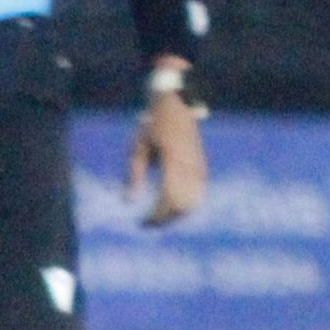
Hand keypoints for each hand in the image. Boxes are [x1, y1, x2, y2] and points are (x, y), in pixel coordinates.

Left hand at [126, 82, 206, 226]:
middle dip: (164, 219)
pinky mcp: (202, 167)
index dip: (156, 216)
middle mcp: (189, 166)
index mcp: (172, 161)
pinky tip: (170, 205)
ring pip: (192, 203)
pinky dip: (185, 205)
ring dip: (175, 214)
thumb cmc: (152, 126)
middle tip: (147, 223)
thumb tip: (128, 202)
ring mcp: (198, 167)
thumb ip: (134, 175)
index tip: (142, 223)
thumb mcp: (137, 148)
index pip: (167, 199)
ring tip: (157, 216)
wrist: (175, 106)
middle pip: (181, 206)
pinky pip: (197, 194)